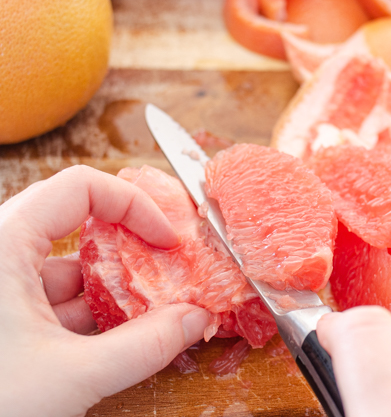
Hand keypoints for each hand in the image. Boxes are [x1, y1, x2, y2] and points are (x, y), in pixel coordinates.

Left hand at [0, 166, 209, 416]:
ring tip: (157, 311)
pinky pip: (54, 302)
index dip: (134, 206)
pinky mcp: (2, 318)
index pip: (81, 188)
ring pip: (67, 270)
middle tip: (170, 269)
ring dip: (115, 289)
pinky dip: (91, 314)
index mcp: (4, 244)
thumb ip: (145, 346)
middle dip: (131, 250)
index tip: (167, 239)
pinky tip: (123, 336)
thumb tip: (197, 319)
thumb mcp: (72, 376)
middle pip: (78, 226)